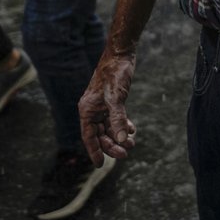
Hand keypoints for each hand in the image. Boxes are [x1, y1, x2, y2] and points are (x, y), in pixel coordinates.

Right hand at [79, 51, 137, 166]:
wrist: (121, 54)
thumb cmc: (115, 73)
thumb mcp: (116, 98)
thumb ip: (118, 119)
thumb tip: (121, 139)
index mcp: (87, 110)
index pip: (88, 136)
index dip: (94, 151)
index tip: (100, 165)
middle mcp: (92, 109)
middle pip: (100, 134)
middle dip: (112, 144)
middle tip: (126, 153)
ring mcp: (101, 105)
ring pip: (109, 127)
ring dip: (119, 135)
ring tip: (132, 143)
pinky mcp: (111, 100)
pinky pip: (115, 118)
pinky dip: (123, 124)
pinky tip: (132, 129)